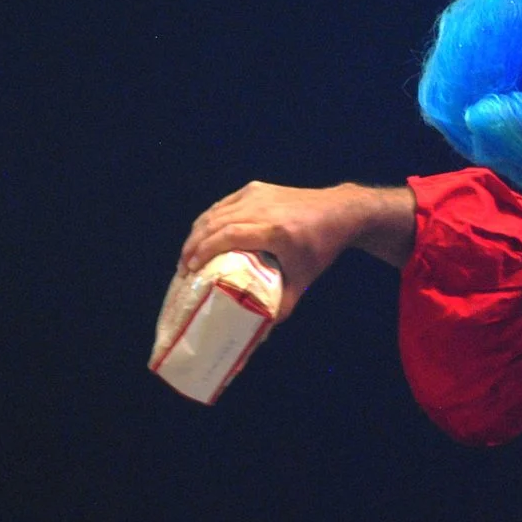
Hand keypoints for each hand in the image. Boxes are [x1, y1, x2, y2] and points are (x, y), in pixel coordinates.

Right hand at [178, 182, 411, 321]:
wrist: (338, 211)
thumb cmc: (320, 249)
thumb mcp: (303, 281)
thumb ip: (282, 306)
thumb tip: (260, 333)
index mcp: (274, 230)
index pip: (228, 235)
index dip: (205, 250)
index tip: (191, 268)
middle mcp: (262, 207)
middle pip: (215, 223)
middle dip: (193, 245)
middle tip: (183, 268)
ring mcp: (257, 194)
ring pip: (215, 212)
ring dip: (197, 233)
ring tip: (188, 255)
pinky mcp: (255, 188)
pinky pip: (224, 204)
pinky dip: (208, 220)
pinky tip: (202, 236)